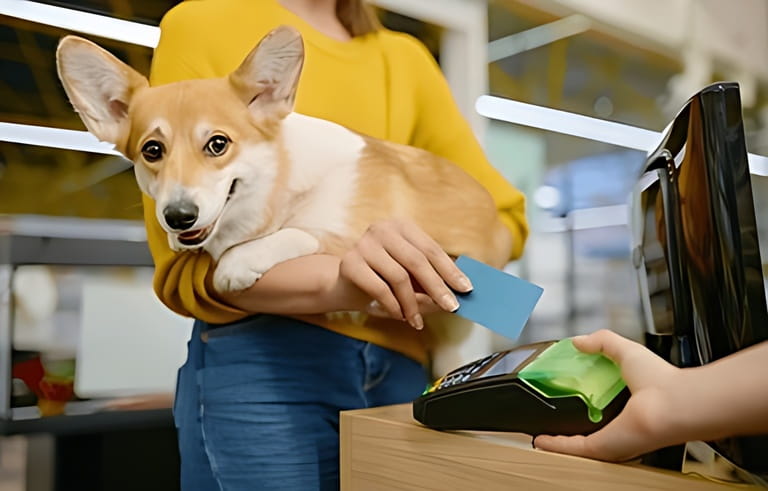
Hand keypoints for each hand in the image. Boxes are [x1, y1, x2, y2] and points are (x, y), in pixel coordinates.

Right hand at [338, 219, 472, 329]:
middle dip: (437, 287)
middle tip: (450, 307)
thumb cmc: (383, 278)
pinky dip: (393, 305)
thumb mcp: (410, 277)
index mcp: (402, 227)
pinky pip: (379, 288)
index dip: (450, 270)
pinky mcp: (350, 262)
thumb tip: (456, 295)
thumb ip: (431, 280)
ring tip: (417, 319)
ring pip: (399, 276)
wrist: (343, 283)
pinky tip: (399, 315)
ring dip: (412, 303)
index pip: (431, 249)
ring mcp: (364, 244)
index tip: (465, 289)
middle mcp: (382, 229)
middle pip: (417, 261)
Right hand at [533, 329, 683, 461]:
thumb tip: (579, 341)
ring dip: (558, 439)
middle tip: (548, 411)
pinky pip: (574, 449)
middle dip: (569, 420)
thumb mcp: (627, 350)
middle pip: (589, 424)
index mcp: (627, 401)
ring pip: (578, 441)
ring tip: (540, 431)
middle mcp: (620, 423)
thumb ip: (604, 342)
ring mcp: (611, 437)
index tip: (564, 389)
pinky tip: (540, 441)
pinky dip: (555, 445)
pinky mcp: (603, 447)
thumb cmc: (663, 382)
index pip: (601, 402)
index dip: (583, 396)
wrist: (674, 405)